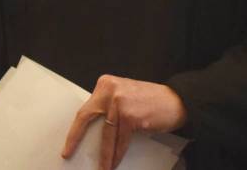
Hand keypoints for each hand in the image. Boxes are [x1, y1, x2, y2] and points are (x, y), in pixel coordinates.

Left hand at [61, 74, 186, 169]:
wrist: (178, 101)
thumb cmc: (151, 101)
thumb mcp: (124, 96)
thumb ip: (108, 106)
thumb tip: (93, 129)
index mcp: (105, 84)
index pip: (86, 109)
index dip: (75, 128)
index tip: (68, 143)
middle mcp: (109, 90)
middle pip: (88, 118)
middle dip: (76, 138)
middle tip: (68, 153)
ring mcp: (120, 102)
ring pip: (107, 134)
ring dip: (105, 153)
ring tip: (103, 166)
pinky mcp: (131, 116)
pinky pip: (121, 140)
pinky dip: (118, 153)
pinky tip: (114, 162)